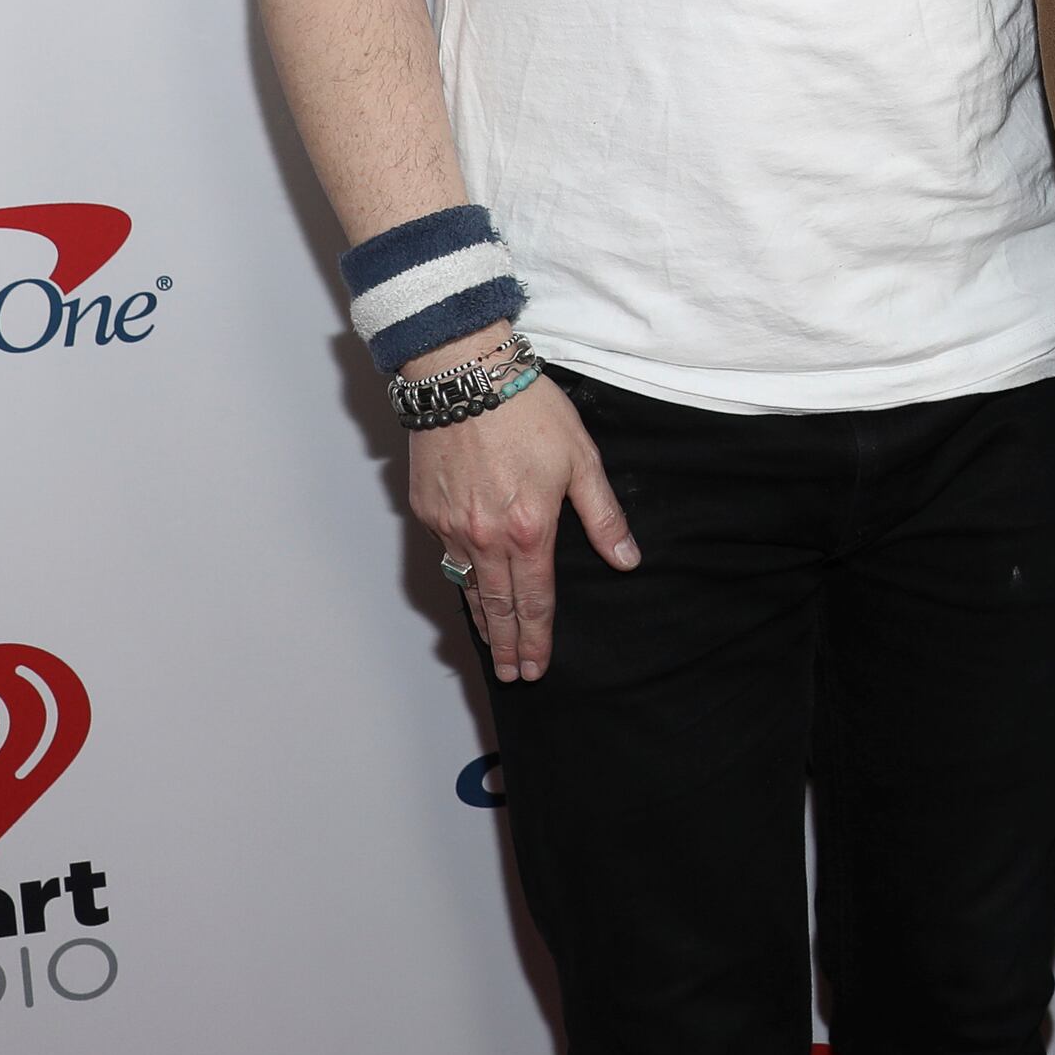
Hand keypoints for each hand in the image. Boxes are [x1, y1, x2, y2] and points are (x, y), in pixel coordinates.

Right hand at [407, 327, 637, 685]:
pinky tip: (468, 591)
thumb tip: (627, 559)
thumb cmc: (528, 411)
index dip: (539, 637)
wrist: (463, 379)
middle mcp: (485, 538)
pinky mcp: (427, 512)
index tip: (537, 667)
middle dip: (509, 645)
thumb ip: (603, 516)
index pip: (536, 599)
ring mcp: (451, 527)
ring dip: (482, 621)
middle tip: (515, 675)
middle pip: (498, 606)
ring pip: (467, 588)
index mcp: (529, 529)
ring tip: (493, 648)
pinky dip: (458, 580)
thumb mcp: (582, 459)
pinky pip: (446, 558)